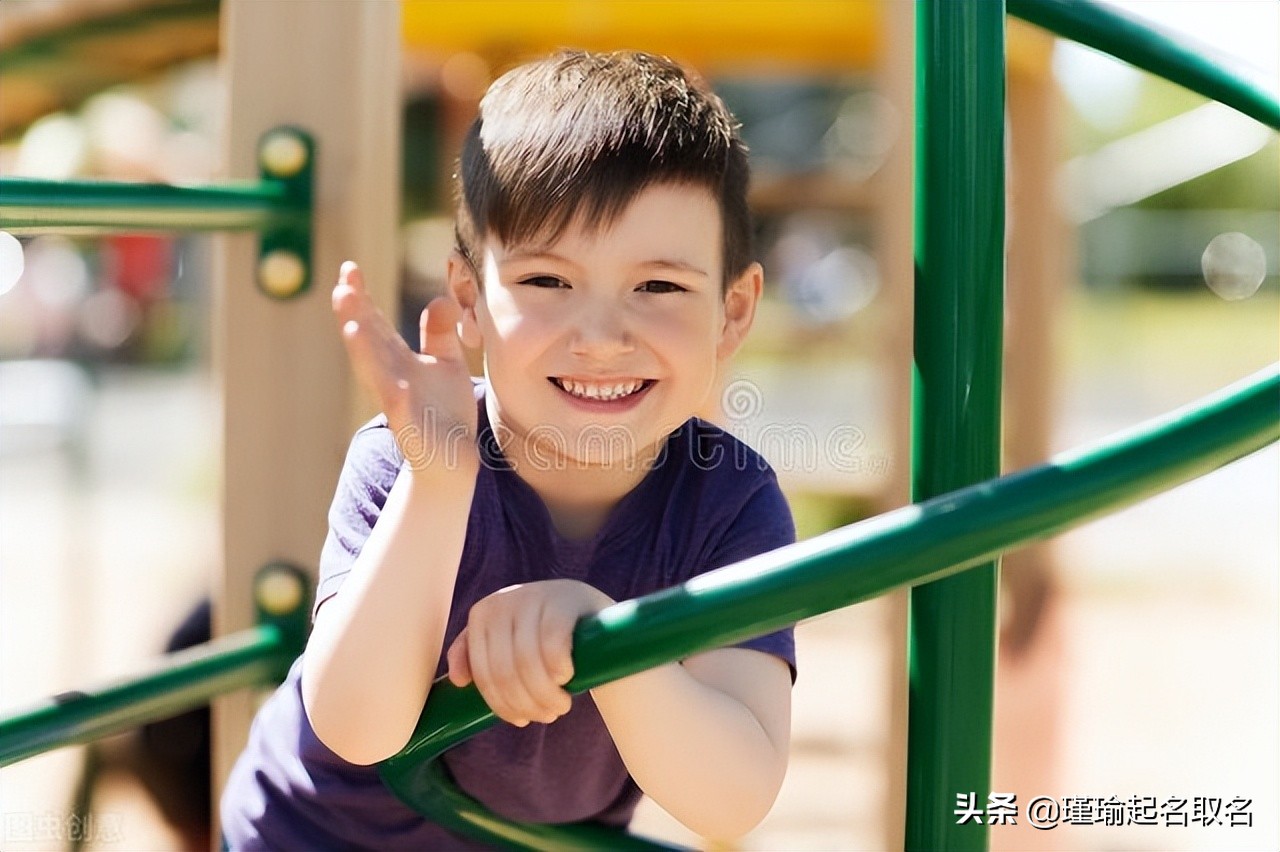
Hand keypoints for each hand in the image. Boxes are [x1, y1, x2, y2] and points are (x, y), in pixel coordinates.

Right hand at [332, 261, 477, 473]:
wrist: (452, 462)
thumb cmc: (444, 412)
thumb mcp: (445, 364)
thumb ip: (438, 332)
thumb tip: (440, 298)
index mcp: (397, 361)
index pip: (375, 323)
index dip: (362, 297)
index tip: (350, 268)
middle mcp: (390, 377)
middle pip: (368, 342)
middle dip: (354, 314)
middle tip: (341, 286)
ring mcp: (397, 402)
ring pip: (375, 370)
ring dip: (361, 345)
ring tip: (349, 320)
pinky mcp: (410, 425)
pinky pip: (399, 406)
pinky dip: (393, 392)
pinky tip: (394, 383)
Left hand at [446, 580, 614, 726]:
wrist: (585, 607)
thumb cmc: (539, 634)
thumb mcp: (505, 641)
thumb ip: (474, 656)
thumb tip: (458, 681)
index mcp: (481, 615)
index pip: (483, 674)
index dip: (501, 705)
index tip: (521, 721)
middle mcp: (501, 602)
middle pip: (504, 671)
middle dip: (526, 703)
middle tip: (547, 717)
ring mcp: (531, 597)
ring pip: (527, 661)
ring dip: (545, 694)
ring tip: (560, 706)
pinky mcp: (562, 601)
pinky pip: (553, 644)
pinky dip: (558, 669)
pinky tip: (566, 678)